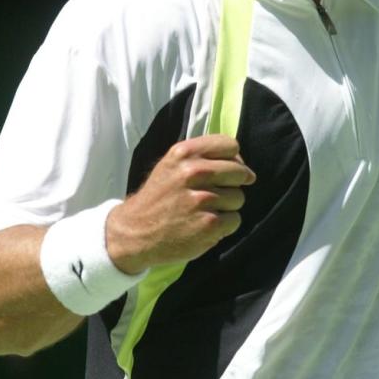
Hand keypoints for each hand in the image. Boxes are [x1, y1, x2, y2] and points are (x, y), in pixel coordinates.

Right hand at [105, 135, 255, 272]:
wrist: (135, 232)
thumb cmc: (159, 197)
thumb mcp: (172, 165)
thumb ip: (203, 157)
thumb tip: (243, 166)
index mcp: (184, 153)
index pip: (230, 146)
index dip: (234, 160)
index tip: (227, 172)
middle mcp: (192, 173)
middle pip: (239, 172)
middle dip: (233, 184)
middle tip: (215, 194)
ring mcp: (202, 199)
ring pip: (239, 197)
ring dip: (227, 207)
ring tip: (205, 211)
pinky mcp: (209, 224)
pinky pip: (235, 219)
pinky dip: (225, 226)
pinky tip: (205, 225)